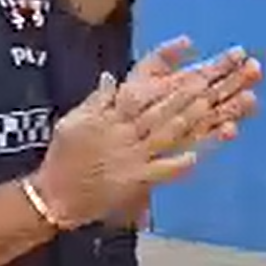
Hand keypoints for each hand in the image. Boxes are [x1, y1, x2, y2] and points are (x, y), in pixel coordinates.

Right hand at [34, 42, 257, 228]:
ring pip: (163, 135)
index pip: (144, 94)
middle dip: (187, 95)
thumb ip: (97, 100)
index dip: (169, 81)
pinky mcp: (135, 182)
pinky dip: (177, 165)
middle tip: (210, 82)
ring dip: (187, 122)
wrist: (54, 195)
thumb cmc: (64, 157)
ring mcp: (132, 158)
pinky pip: (159, 171)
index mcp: (111, 118)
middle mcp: (125, 134)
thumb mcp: (74, 121)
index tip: (192, 70)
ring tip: (211, 108)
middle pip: (160, 111)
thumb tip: (111, 77)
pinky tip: (195, 157)